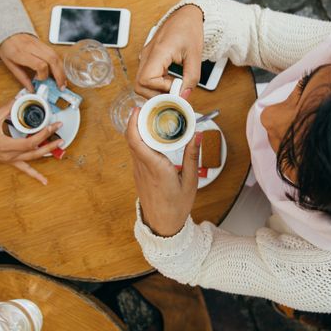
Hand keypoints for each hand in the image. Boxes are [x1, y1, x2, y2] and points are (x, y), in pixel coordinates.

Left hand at [0, 34, 66, 91]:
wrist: (7, 32)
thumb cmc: (6, 47)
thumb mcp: (10, 65)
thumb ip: (21, 77)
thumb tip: (31, 89)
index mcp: (21, 53)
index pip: (40, 65)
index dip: (43, 75)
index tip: (40, 81)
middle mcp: (32, 48)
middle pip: (52, 60)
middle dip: (59, 75)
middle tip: (61, 86)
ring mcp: (39, 44)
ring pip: (56, 56)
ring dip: (62, 70)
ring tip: (63, 81)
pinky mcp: (43, 44)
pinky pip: (55, 53)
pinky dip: (59, 64)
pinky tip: (60, 72)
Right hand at [0, 100, 63, 184]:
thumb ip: (7, 108)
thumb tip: (18, 99)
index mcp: (7, 145)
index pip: (30, 141)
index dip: (43, 134)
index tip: (52, 126)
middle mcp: (11, 155)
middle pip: (35, 151)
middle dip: (50, 142)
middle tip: (60, 134)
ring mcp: (12, 160)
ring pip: (33, 159)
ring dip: (47, 153)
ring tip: (59, 146)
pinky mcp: (11, 162)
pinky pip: (25, 170)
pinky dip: (36, 175)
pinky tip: (45, 181)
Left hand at [125, 107, 201, 236]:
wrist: (163, 225)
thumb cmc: (176, 206)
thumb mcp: (191, 181)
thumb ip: (193, 156)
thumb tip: (198, 134)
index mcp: (155, 168)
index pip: (137, 141)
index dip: (134, 122)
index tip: (139, 108)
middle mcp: (143, 167)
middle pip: (132, 137)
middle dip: (137, 119)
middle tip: (149, 106)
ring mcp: (138, 170)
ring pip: (133, 143)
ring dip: (138, 128)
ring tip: (151, 116)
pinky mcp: (138, 172)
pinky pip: (136, 151)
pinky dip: (140, 138)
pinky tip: (151, 134)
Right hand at [135, 4, 203, 97]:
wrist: (186, 16)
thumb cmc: (189, 29)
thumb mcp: (195, 55)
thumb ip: (191, 78)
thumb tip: (184, 96)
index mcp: (158, 51)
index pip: (146, 80)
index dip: (160, 89)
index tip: (176, 86)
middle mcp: (147, 55)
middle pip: (139, 85)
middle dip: (156, 94)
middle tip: (173, 92)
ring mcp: (145, 57)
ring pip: (141, 84)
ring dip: (157, 90)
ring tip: (173, 85)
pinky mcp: (148, 59)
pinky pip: (147, 78)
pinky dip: (157, 84)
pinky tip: (170, 80)